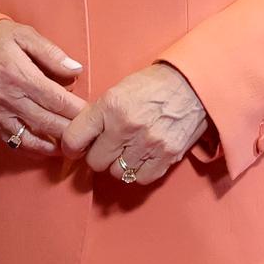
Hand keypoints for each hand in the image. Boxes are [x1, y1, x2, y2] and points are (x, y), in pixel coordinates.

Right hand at [0, 20, 85, 153]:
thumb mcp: (23, 34)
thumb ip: (51, 53)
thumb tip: (76, 69)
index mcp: (22, 76)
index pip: (58, 101)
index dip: (78, 111)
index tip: (93, 114)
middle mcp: (12, 99)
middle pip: (50, 122)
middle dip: (73, 130)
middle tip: (90, 133)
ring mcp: (0, 113)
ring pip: (33, 137)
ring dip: (55, 144)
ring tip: (73, 145)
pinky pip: (14, 141)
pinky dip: (33, 148)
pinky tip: (47, 148)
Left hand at [60, 63, 209, 186]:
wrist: (192, 84)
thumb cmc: (152, 86)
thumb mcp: (117, 91)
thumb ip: (98, 114)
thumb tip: (80, 137)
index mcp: (109, 106)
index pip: (74, 138)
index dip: (71, 147)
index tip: (75, 149)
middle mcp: (126, 127)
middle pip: (95, 162)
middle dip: (97, 156)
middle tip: (106, 148)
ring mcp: (147, 144)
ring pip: (117, 173)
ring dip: (119, 165)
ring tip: (126, 152)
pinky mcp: (167, 156)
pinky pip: (141, 178)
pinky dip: (138, 172)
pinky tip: (141, 159)